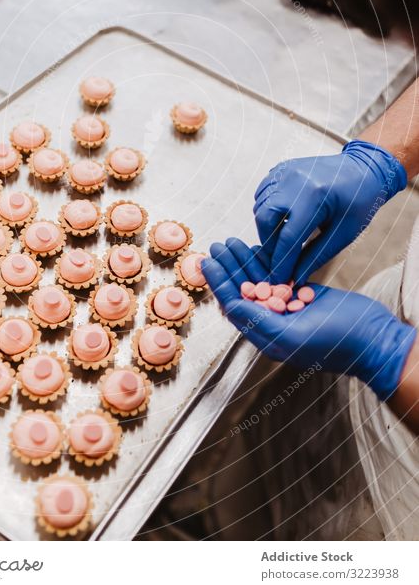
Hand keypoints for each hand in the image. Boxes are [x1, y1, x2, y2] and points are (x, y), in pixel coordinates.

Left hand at [202, 238, 415, 399]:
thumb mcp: (294, 336)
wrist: (375, 338)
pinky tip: (254, 249)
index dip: (220, 283)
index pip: (235, 305)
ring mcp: (288, 308)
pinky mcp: (302, 296)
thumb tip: (230, 305)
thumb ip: (260, 321)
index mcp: (267, 336)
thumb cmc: (338, 342)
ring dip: (244, 261)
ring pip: (259, 281)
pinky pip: (277, 277)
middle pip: (243, 290)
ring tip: (230, 242)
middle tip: (216, 245)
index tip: (208, 262)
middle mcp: (273, 322)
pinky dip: (265, 262)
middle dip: (229, 267)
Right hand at [253, 139, 406, 283]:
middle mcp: (294, 181)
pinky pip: (263, 192)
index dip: (281, 263)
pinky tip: (282, 216)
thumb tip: (295, 278)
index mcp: (314, 198)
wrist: (364, 168)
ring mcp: (285, 171)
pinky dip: (266, 208)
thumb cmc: (359, 202)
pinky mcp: (281, 168)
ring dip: (266, 227)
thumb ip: (316, 256)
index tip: (278, 280)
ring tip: (283, 237)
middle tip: (279, 257)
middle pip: (265, 220)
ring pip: (260, 206)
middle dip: (268, 243)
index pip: (288, 237)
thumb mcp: (343, 233)